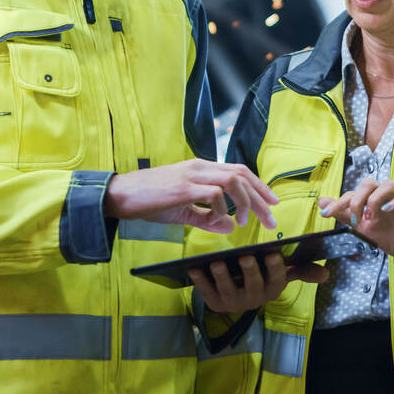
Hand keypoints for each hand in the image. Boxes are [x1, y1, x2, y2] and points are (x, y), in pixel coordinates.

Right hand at [104, 158, 277, 233]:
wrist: (121, 195)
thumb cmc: (150, 201)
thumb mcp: (184, 212)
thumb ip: (208, 219)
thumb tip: (231, 226)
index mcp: (202, 168)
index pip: (240, 171)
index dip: (259, 186)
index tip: (272, 203)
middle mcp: (201, 167)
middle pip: (242, 175)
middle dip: (261, 197)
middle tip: (271, 217)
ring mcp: (192, 175)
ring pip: (233, 180)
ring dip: (244, 202)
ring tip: (245, 221)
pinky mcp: (183, 187)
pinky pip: (213, 194)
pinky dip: (220, 209)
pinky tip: (216, 221)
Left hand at [188, 252, 328, 313]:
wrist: (237, 297)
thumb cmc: (262, 277)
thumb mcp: (282, 274)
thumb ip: (302, 271)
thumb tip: (327, 273)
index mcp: (272, 288)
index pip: (277, 279)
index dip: (275, 267)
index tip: (272, 253)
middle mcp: (254, 299)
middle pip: (253, 285)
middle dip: (249, 271)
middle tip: (245, 255)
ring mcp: (234, 302)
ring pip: (228, 290)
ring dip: (222, 277)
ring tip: (216, 262)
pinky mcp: (215, 304)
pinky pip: (206, 293)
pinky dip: (199, 281)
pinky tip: (192, 268)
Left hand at [317, 178, 393, 264]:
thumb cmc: (385, 233)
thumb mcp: (360, 226)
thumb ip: (343, 213)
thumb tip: (321, 202)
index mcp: (371, 196)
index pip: (352, 193)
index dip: (338, 203)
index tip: (326, 215)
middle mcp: (384, 194)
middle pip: (369, 183)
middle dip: (357, 200)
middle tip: (355, 219)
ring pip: (388, 185)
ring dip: (375, 199)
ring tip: (370, 217)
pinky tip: (388, 210)